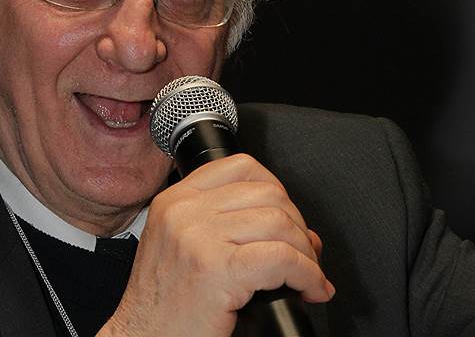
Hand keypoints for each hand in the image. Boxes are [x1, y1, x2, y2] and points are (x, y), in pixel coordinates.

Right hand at [98, 154, 333, 336]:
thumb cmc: (164, 308)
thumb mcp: (186, 251)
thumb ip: (232, 230)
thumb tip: (302, 232)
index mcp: (175, 201)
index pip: (241, 167)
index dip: (277, 190)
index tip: (286, 219)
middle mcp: (184, 212)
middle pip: (268, 194)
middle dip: (297, 226)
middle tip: (304, 256)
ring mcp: (198, 237)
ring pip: (280, 223)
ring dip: (306, 253)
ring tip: (307, 276)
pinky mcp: (216, 269)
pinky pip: (282, 258)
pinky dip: (307, 274)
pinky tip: (309, 288)